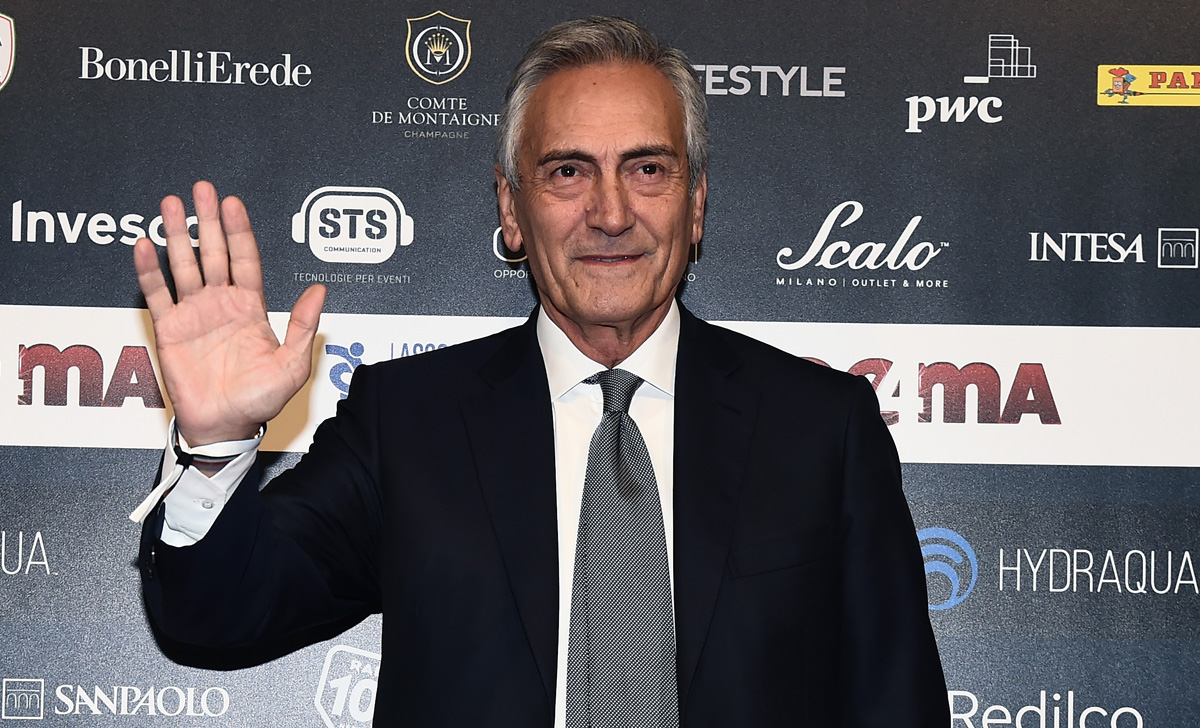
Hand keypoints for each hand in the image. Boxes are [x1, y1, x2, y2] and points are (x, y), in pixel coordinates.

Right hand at [133, 181, 325, 445]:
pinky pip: (157, 294)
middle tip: (202, 189)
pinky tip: (145, 245)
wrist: (226, 426)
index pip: (245, 260)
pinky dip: (149, 270)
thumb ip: (304, 326)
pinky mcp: (169, 328)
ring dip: (177, 234)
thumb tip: (319, 290)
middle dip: (208, 221)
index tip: (233, 203)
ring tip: (171, 204)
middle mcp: (221, 304)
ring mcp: (194, 314)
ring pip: (184, 265)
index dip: (240, 231)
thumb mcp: (293, 365)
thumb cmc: (260, 400)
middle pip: (214, 252)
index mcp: (251, 308)